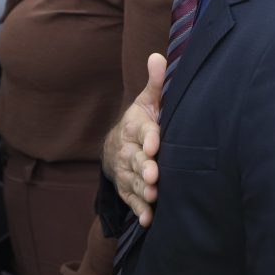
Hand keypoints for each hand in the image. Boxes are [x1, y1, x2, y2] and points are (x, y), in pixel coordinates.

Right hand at [102, 52, 164, 226]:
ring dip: (142, 190)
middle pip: (135, 159)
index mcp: (134, 126)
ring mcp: (125, 171)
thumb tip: (158, 55)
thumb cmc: (141, 120)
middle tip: (154, 175)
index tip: (155, 143)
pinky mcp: (126, 188)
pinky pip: (131, 200)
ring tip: (153, 196)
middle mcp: (127, 150)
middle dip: (144, 167)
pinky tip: (148, 219)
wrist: (117, 145)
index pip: (142, 130)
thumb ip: (156, 83)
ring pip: (132, 181)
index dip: (148, 137)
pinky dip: (139, 210)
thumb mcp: (147, 100)